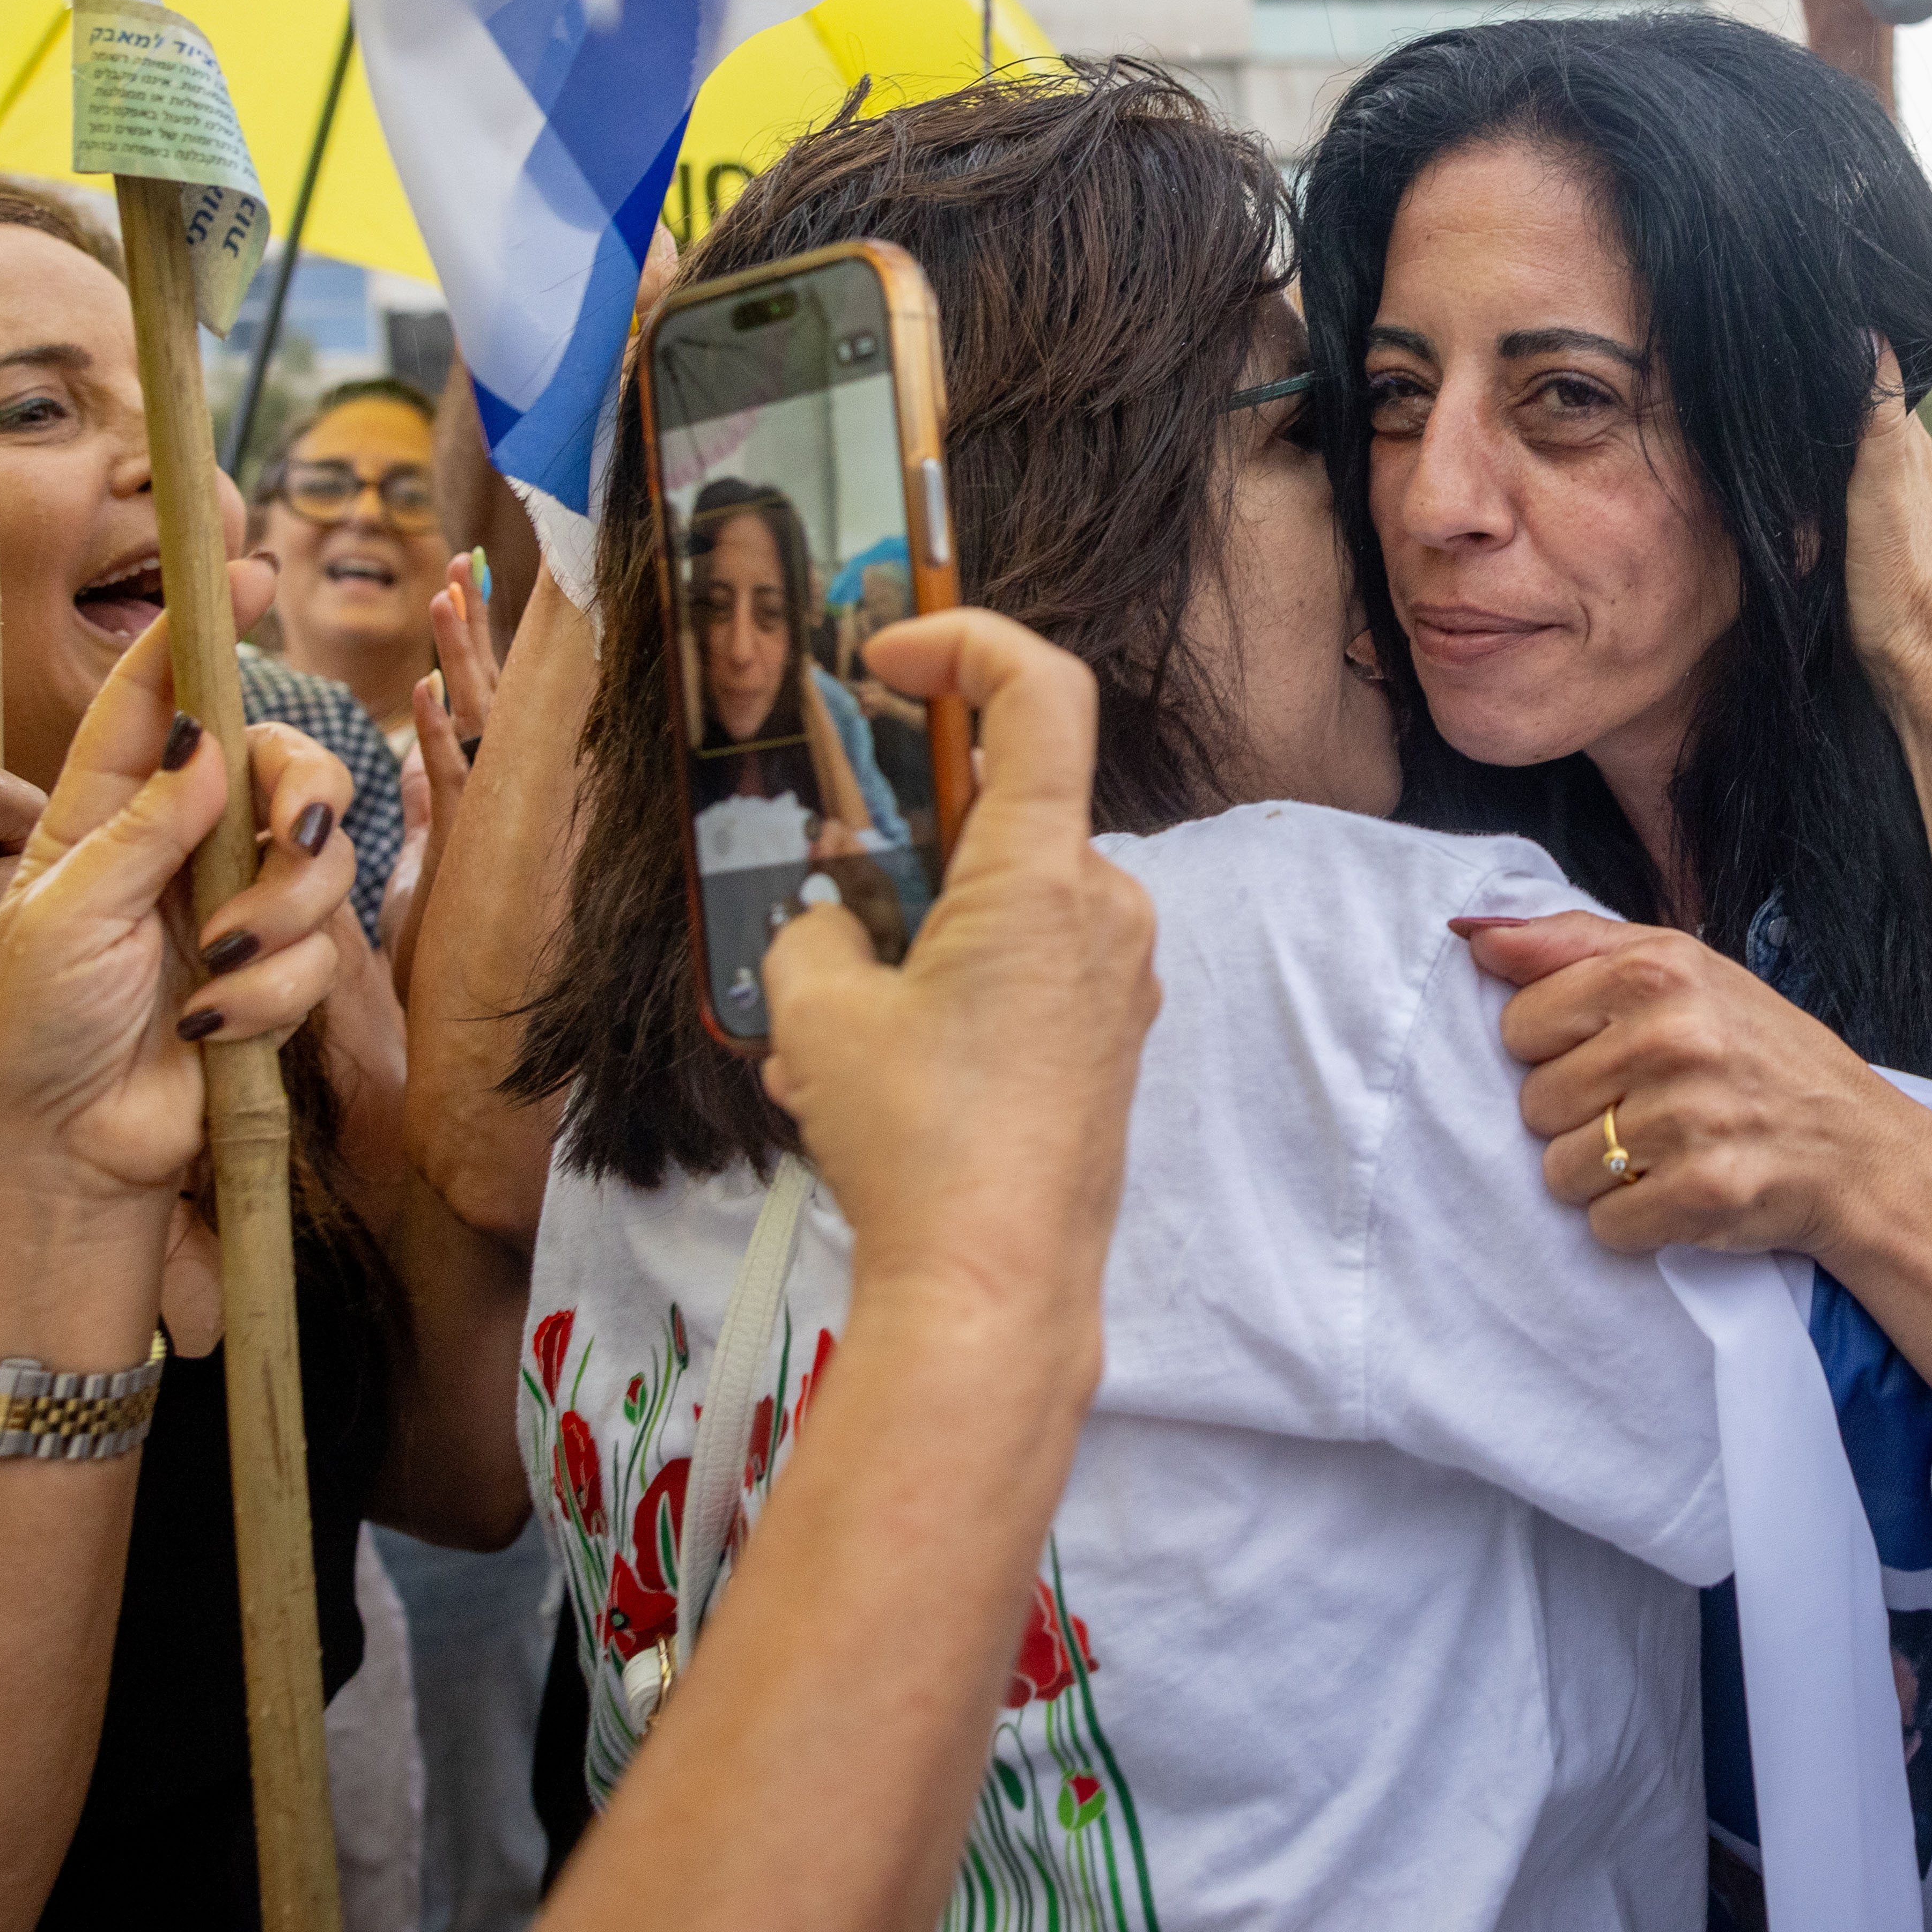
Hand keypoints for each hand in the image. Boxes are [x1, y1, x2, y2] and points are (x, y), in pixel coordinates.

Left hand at [0, 616, 358, 1206]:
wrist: (65, 1150)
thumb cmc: (31, 1034)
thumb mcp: (63, 915)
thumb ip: (143, 825)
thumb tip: (210, 740)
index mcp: (102, 815)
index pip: (158, 699)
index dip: (199, 631)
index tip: (246, 569)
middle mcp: (175, 848)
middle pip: (278, 769)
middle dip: (301, 800)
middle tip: (295, 836)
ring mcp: (228, 910)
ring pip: (318, 861)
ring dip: (281, 919)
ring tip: (214, 976)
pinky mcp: (268, 974)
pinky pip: (318, 950)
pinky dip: (272, 990)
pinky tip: (214, 1026)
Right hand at [0, 757, 43, 1222]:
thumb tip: (43, 812)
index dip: (24, 808)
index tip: (39, 852)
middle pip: (32, 860)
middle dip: (52, 900)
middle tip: (50, 947)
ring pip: (49, 935)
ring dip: (54, 966)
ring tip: (33, 1004)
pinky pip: (40, 1008)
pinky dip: (45, 1025)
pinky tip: (25, 1051)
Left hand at [396, 563, 504, 1003]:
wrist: (470, 1081)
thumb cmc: (449, 987)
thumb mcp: (430, 883)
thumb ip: (436, 814)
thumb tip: (423, 758)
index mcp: (486, 812)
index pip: (482, 712)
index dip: (474, 648)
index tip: (466, 586)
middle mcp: (500, 816)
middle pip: (494, 703)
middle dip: (481, 630)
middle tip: (469, 561)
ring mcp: (494, 836)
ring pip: (484, 729)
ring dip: (464, 658)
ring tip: (451, 589)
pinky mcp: (473, 863)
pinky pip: (458, 784)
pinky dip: (443, 735)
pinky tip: (429, 691)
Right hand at [758, 612, 1156, 1302]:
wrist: (997, 1289)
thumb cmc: (919, 1145)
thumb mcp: (818, 1012)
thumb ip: (814, 930)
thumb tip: (831, 926)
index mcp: (1047, 873)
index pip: (1042, 692)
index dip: (965, 642)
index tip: (888, 656)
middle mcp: (1105, 909)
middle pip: (999, 814)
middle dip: (892, 850)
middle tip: (817, 914)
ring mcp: (1117, 979)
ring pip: (994, 907)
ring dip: (901, 944)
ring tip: (820, 1046)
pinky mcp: (1107, 1038)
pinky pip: (1018, 974)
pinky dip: (940, 996)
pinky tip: (861, 1083)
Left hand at [1466, 910, 1903, 1258]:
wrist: (1861, 1152)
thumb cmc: (1761, 1054)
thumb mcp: (1682, 969)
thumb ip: (1571, 944)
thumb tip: (1472, 935)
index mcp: (1658, 969)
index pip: (1519, 1023)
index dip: (1555, 1049)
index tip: (1611, 1054)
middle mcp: (1673, 1035)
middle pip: (1535, 1104)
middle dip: (1581, 1117)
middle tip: (1648, 1109)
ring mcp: (1689, 1117)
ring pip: (1560, 1173)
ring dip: (1605, 1176)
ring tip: (1667, 1152)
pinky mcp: (1703, 1194)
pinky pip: (1606, 1226)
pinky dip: (1636, 1223)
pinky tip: (1683, 1192)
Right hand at [1844, 340, 1931, 697]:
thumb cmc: (1903, 590)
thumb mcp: (1882, 492)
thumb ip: (1877, 418)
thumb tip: (1871, 335)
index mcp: (1921, 463)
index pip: (1882, 399)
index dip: (1849, 379)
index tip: (1810, 367)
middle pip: (1883, 440)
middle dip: (1847, 426)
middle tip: (1796, 419)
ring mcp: (1930, 532)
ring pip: (1883, 484)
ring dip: (1852, 474)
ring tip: (1811, 472)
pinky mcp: (1918, 571)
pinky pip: (1885, 525)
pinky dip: (1861, 516)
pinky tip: (1842, 529)